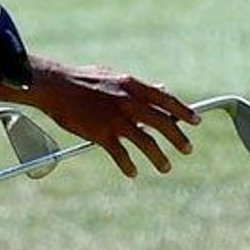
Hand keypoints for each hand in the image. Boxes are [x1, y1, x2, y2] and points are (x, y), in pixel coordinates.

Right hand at [29, 59, 198, 176]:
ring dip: (159, 157)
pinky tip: (132, 173)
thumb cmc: (81, 80)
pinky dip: (128, 165)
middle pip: (162, 123)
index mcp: (133, 86)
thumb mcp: (114, 76)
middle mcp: (129, 102)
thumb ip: (138, 86)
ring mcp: (115, 119)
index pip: (166, 100)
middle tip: (187, 150)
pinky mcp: (100, 133)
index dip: (183, 112)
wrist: (54, 86)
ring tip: (166, 167)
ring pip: (146, 142)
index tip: (195, 122)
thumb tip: (161, 88)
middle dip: (178, 138)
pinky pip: (120, 154)